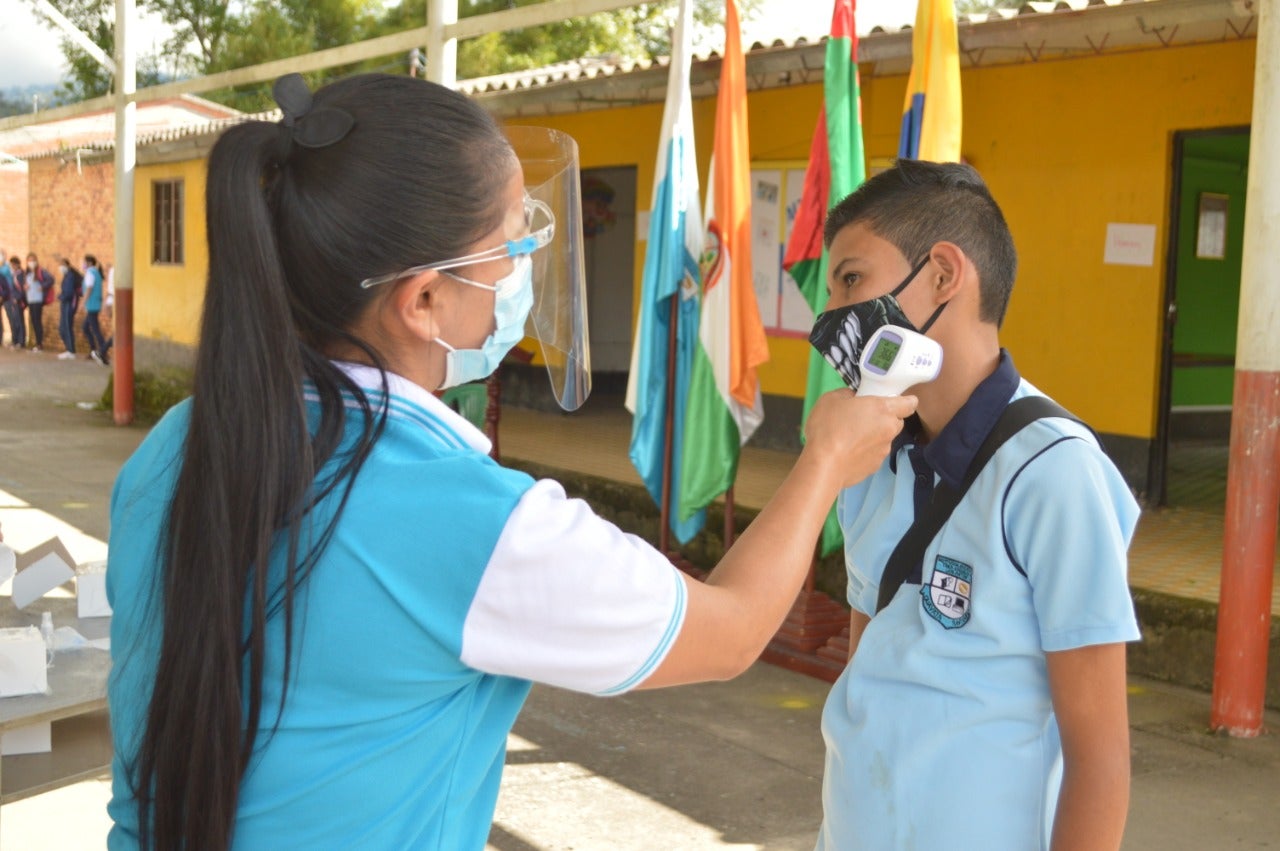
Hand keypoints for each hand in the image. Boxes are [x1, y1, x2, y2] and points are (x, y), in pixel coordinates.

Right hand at [802, 390, 916, 489]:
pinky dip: (865, 452)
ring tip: (850, 438)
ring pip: (884, 439)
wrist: (824, 465)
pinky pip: (874, 454)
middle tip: (864, 418)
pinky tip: (848, 452)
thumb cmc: (829, 427)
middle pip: (896, 422)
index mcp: (883, 409)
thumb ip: (847, 395)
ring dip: (873, 436)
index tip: (893, 401)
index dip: (905, 401)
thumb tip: (852, 399)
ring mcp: (884, 450)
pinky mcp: (875, 467)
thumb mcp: (831, 399)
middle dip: (885, 419)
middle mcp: (889, 429)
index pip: (910, 403)